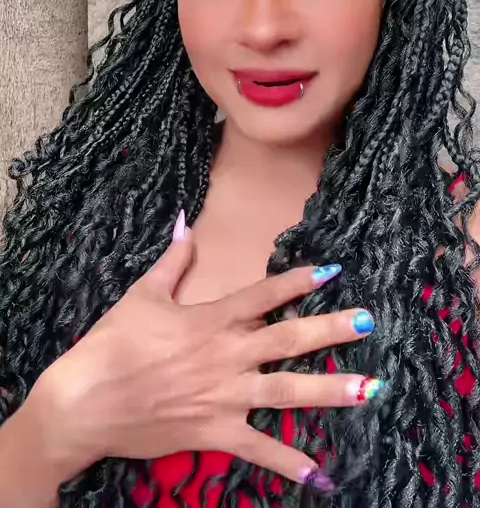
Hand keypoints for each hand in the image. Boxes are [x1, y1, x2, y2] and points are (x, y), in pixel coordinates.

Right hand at [35, 216, 379, 489]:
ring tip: (367, 389)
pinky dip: (288, 461)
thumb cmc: (113, 343)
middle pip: (288, 339)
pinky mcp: (214, 431)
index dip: (299, 281)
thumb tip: (185, 222)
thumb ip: (173, 260)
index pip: (264, 295)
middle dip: (331, 330)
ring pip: (287, 391)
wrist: (86, 401)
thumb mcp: (143, 294)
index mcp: (211, 319)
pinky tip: (321, 474)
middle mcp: (227, 355)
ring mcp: (224, 396)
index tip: (333, 272)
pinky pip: (258, 449)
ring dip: (329, 390)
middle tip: (369, 323)